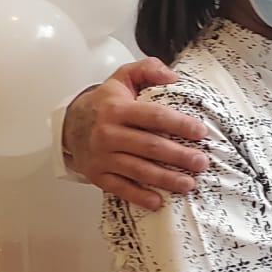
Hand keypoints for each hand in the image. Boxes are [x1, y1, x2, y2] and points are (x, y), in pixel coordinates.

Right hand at [63, 60, 210, 209]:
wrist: (70, 124)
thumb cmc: (104, 102)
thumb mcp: (123, 77)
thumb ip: (148, 69)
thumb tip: (173, 77)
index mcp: (118, 108)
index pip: (154, 116)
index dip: (179, 124)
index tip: (200, 132)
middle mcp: (108, 133)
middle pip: (150, 146)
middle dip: (179, 156)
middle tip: (201, 163)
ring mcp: (102, 156)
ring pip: (138, 170)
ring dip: (166, 179)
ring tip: (189, 184)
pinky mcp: (97, 174)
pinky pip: (121, 187)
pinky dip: (139, 196)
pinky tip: (158, 201)